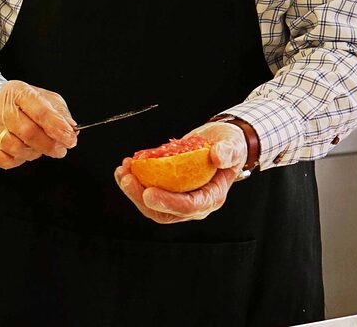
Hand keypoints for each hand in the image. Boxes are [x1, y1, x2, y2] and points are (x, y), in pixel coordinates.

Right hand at [0, 80, 77, 168]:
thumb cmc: (17, 104)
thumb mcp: (42, 99)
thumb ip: (58, 112)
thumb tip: (70, 127)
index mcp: (17, 91)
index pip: (40, 111)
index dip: (57, 127)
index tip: (70, 139)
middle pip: (28, 132)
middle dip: (49, 145)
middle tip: (59, 149)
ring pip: (16, 148)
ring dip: (33, 153)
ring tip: (37, 147)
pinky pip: (5, 160)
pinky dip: (18, 160)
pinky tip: (20, 151)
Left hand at [114, 120, 248, 223]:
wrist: (220, 143)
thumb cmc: (229, 146)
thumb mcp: (233, 145)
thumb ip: (228, 151)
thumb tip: (218, 156)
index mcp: (211, 197)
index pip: (190, 207)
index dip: (168, 202)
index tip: (149, 193)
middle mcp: (194, 203)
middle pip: (165, 213)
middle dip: (141, 199)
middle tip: (127, 179)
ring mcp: (178, 198)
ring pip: (151, 206)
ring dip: (132, 191)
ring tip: (122, 171)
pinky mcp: (167, 190)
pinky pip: (146, 192)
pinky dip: (133, 182)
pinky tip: (126, 167)